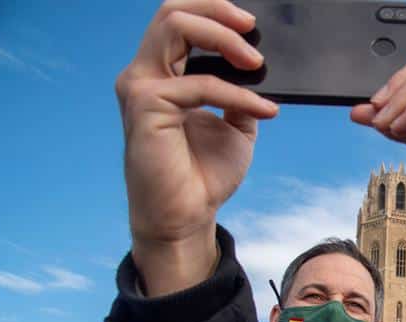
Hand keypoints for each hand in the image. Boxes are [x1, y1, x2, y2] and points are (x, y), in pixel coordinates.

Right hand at [115, 0, 277, 294]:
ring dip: (224, 39)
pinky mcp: (146, 105)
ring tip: (258, 63)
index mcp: (163, 74)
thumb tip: (258, 68)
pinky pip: (200, 84)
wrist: (187, 215)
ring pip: (176, 28)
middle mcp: (145, 74)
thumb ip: (240, 94)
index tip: (252, 25)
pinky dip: (238, 94)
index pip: (180, 21)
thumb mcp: (234, 126)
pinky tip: (264, 109)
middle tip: (253, 29)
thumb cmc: (204, 175)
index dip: (214, 11)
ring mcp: (141, 87)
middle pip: (173, 12)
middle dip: (218, 12)